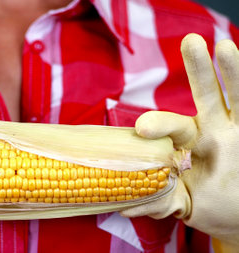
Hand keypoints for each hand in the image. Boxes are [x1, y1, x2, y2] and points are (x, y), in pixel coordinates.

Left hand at [120, 33, 238, 249]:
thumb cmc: (205, 199)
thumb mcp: (180, 201)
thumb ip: (158, 200)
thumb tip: (125, 208)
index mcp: (188, 140)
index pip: (172, 126)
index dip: (158, 124)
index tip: (143, 128)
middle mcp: (215, 129)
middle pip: (207, 94)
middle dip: (198, 68)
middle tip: (190, 41)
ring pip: (238, 98)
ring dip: (234, 72)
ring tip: (226, 47)